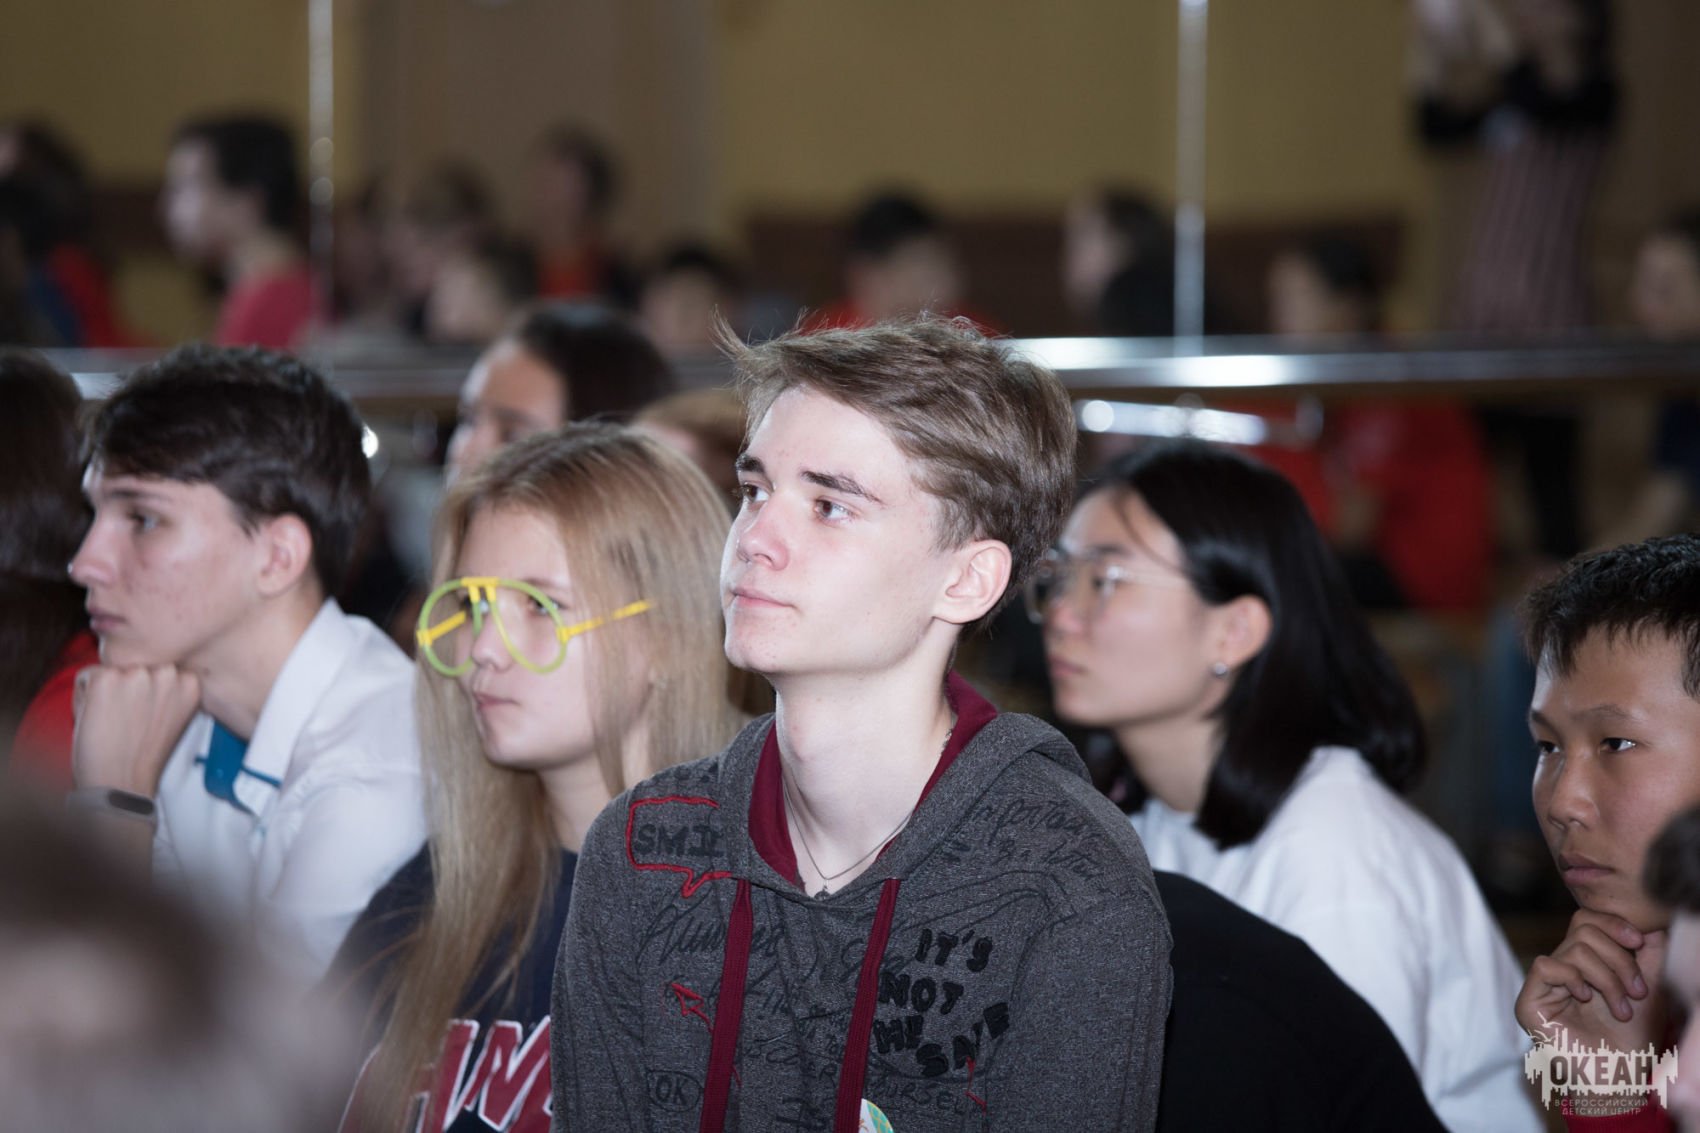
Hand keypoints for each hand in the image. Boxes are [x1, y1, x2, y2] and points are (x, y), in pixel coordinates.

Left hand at [72, 664, 201, 796]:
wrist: (121, 783)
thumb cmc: (144, 757)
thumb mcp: (174, 717)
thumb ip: (169, 691)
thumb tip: (148, 672)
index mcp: (190, 682)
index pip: (161, 667)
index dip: (147, 691)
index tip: (145, 713)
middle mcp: (168, 673)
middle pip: (137, 664)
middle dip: (127, 685)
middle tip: (127, 719)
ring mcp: (136, 675)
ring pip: (112, 669)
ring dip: (106, 690)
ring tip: (113, 720)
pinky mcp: (106, 679)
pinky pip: (86, 676)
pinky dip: (83, 697)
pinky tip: (97, 719)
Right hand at [1516, 909, 1668, 1053]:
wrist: (1622, 1076)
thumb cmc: (1635, 1036)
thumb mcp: (1649, 985)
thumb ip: (1649, 951)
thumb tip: (1647, 920)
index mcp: (1583, 962)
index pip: (1587, 919)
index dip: (1613, 923)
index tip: (1639, 942)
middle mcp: (1560, 968)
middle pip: (1583, 928)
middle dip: (1618, 958)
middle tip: (1636, 992)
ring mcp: (1542, 985)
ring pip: (1574, 949)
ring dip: (1607, 978)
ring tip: (1621, 1009)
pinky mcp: (1528, 1002)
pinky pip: (1547, 967)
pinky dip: (1574, 980)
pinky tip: (1586, 1000)